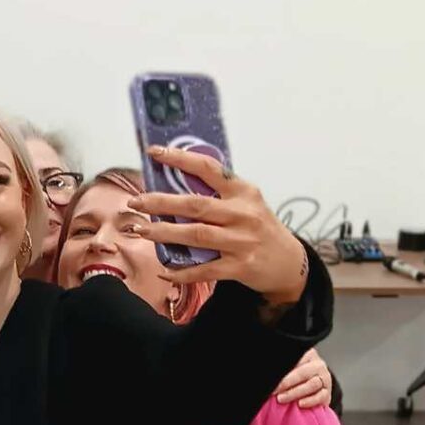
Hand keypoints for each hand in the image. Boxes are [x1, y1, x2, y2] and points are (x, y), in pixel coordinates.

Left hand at [128, 144, 308, 305]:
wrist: (288, 262)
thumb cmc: (259, 227)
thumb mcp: (246, 202)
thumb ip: (218, 193)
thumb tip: (175, 182)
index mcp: (242, 191)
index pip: (208, 168)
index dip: (180, 159)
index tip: (154, 152)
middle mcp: (242, 213)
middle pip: (195, 205)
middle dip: (161, 203)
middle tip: (135, 202)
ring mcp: (241, 241)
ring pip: (196, 235)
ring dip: (164, 233)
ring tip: (140, 230)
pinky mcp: (239, 267)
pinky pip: (204, 270)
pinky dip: (181, 271)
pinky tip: (163, 270)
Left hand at [274, 348, 330, 408]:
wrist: (308, 390)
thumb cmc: (291, 377)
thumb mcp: (286, 368)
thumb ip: (279, 368)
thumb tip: (264, 375)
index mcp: (307, 355)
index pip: (295, 359)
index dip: (281, 370)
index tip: (269, 379)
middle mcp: (317, 365)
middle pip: (303, 373)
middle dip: (286, 382)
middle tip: (273, 391)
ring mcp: (324, 379)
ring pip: (312, 384)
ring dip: (295, 393)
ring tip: (281, 398)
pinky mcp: (327, 393)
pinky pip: (321, 396)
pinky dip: (310, 401)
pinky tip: (300, 404)